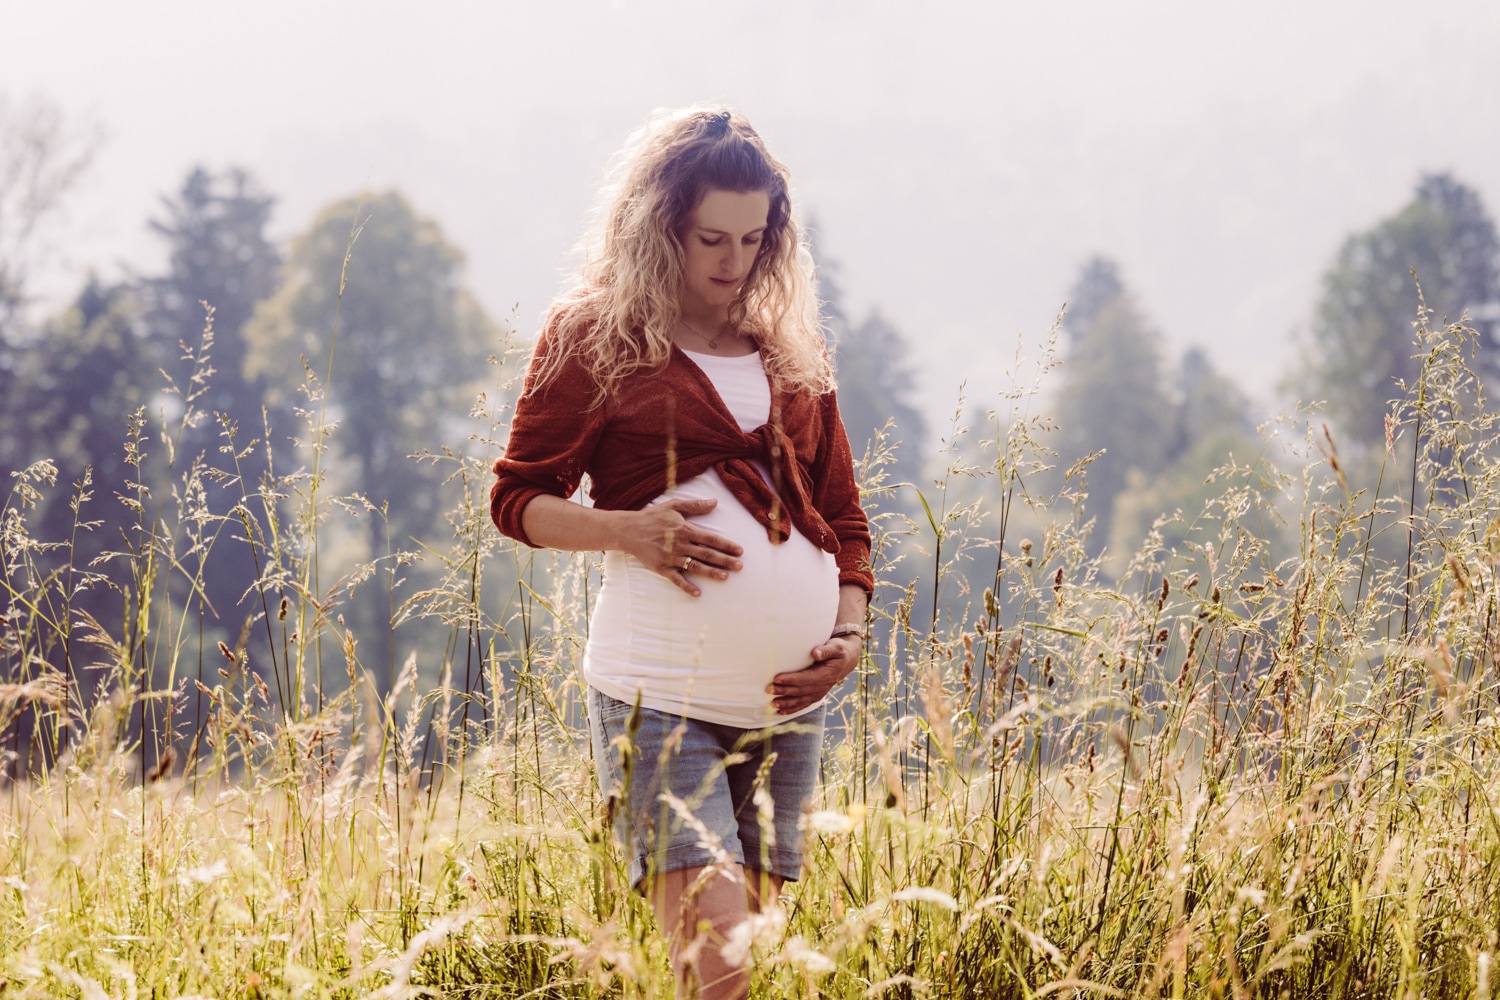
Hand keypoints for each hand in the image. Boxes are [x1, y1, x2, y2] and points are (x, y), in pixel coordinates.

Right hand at [617, 498, 742, 596]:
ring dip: (711, 572)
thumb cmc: (653, 517)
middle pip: (707, 554)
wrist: (629, 530)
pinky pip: (676, 579)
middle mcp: (680, 544)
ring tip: (725, 577)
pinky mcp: (662, 568)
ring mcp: (671, 558)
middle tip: (740, 566)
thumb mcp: (674, 506)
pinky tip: (698, 593)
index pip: (711, 538)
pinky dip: (686, 587)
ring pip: (695, 566)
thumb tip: (715, 502)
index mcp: (685, 529)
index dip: (726, 544)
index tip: (740, 550)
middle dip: (725, 560)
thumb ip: (695, 505)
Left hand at [768, 634, 861, 714]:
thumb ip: (826, 650)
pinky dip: (792, 709)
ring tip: (772, 704)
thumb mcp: (836, 647)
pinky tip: (781, 712)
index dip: (791, 679)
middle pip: (800, 690)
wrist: (847, 661)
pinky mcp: (816, 695)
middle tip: (768, 689)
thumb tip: (815, 653)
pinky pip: (804, 704)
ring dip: (786, 703)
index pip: (805, 678)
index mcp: (826, 674)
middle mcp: (822, 686)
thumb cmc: (839, 651)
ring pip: (801, 700)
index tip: (777, 678)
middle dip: (784, 691)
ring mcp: (819, 692)